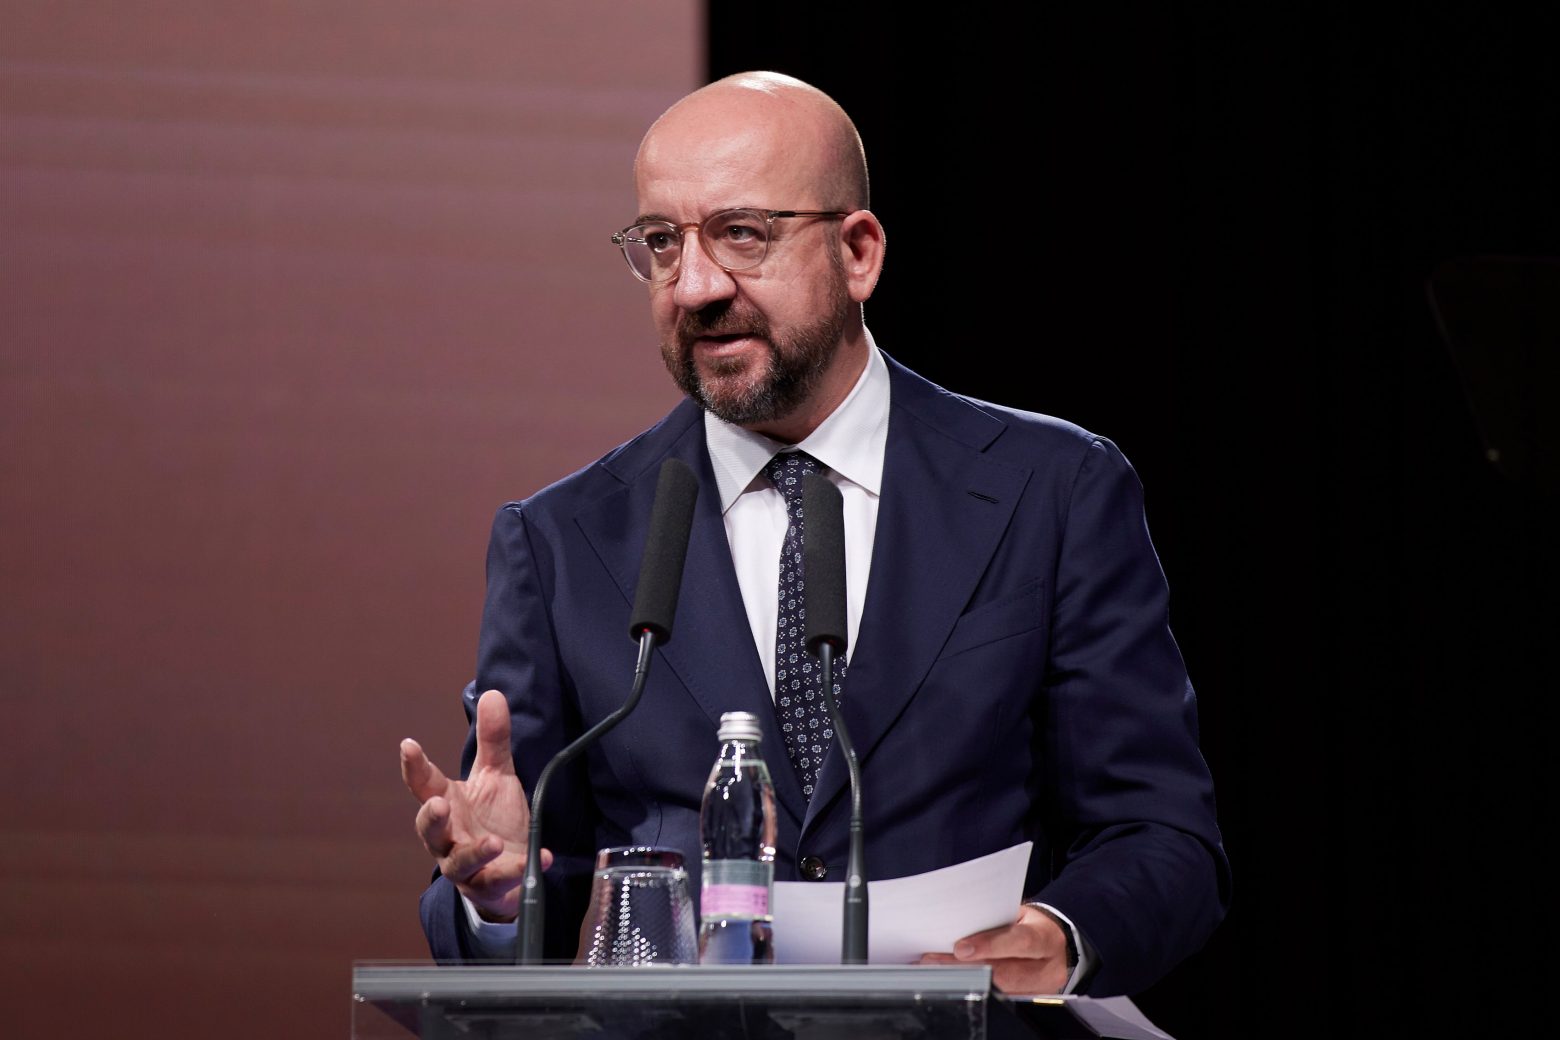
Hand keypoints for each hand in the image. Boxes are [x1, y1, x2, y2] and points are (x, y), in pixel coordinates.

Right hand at [400, 688, 551, 921]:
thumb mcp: (496, 776)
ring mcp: (467, 867)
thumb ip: (493, 740)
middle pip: (430, 830)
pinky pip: (499, 881)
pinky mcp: (489, 887)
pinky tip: (540, 857)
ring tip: (492, 841)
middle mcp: (448, 838)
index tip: (408, 745)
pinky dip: (520, 870)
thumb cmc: (494, 819)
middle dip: (431, 818)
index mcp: (448, 805)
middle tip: (439, 804)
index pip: (424, 784)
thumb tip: (493, 693)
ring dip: (475, 852)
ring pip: (459, 864)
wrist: (511, 870)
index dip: (414, 766)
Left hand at [919, 904, 1071, 994]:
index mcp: (1046, 937)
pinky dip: (974, 987)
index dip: (990, 945)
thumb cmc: (1031, 924)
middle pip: (1006, 973)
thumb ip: (995, 920)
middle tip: (934, 961)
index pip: (1020, 941)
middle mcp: (1048, 967)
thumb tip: (958, 925)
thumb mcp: (1019, 914)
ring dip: (965, 980)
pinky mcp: (1028, 1000)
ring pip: (1000, 990)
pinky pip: (999, 996)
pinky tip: (952, 978)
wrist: (1055, 943)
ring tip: (935, 969)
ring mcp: (1040, 989)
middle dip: (967, 968)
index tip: (960, 948)